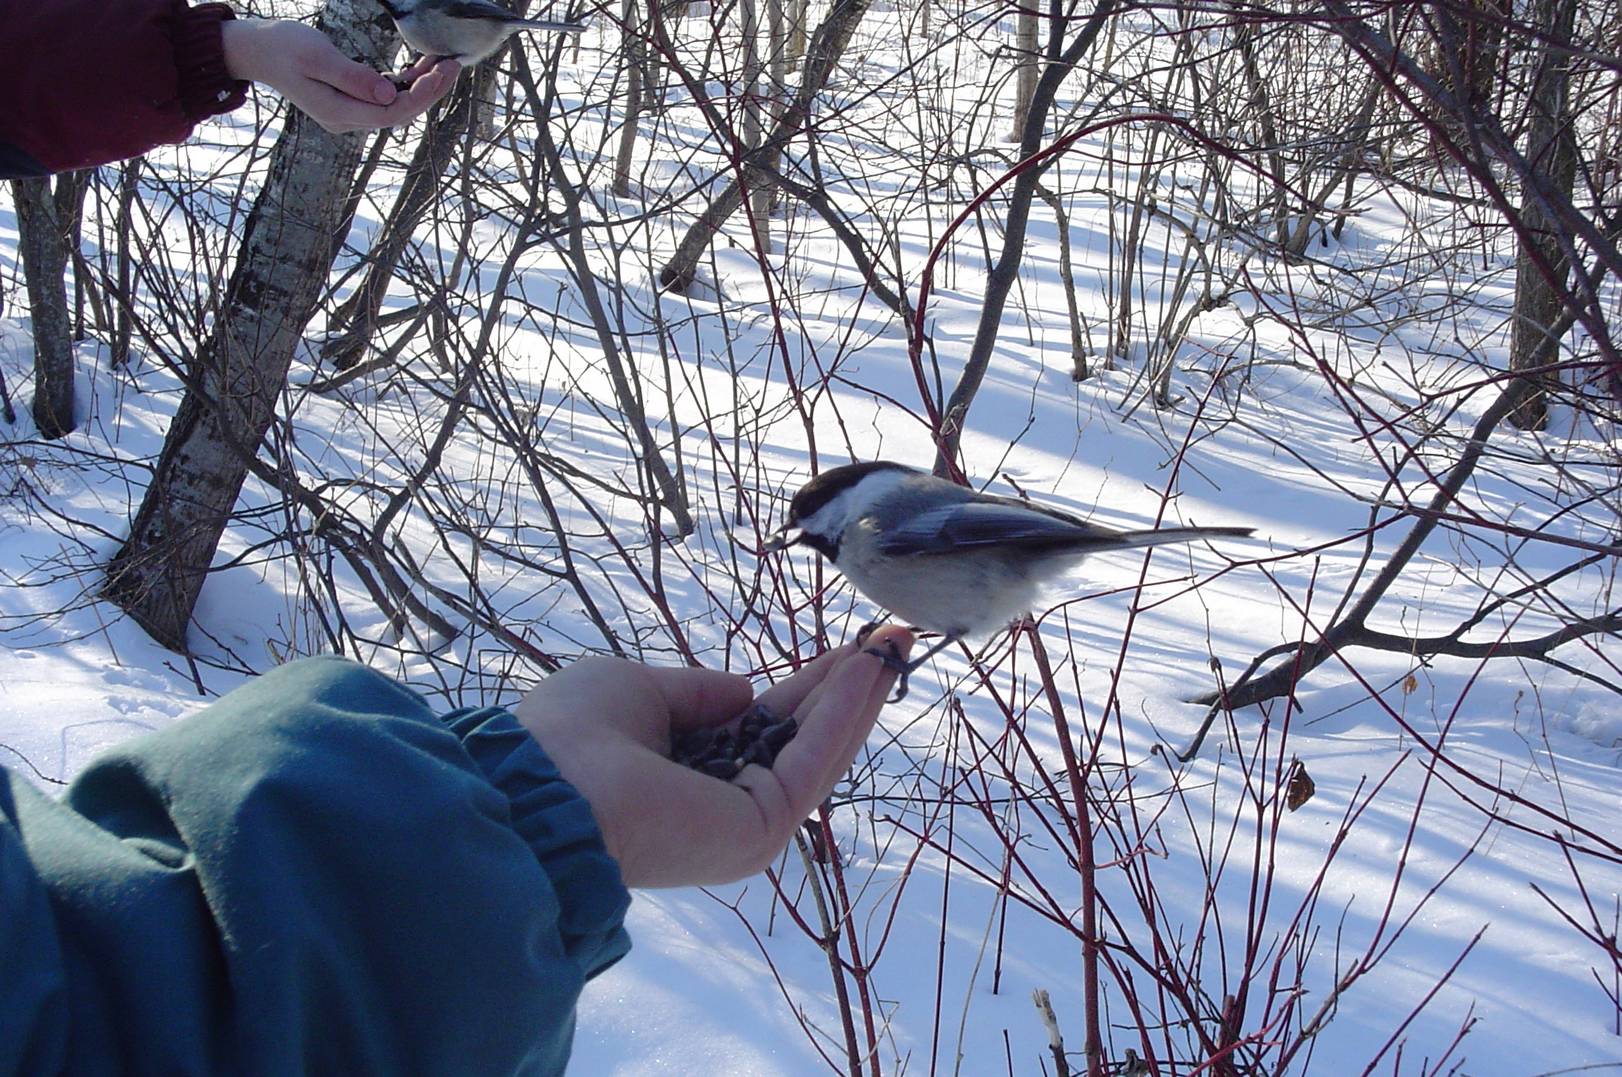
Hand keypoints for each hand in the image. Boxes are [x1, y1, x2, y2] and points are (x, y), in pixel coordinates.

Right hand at [221, 19, 460, 133]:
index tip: (442, 73)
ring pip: (395, 105)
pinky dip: (405, 82)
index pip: (392, 113)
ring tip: (443, 62)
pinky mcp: (349, 100)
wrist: (257, 50)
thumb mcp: (316, 56)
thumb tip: (388, 94)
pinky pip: (385, 96)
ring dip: (421, 86)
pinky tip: (420, 66)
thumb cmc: (283, 47)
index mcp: (338, 112)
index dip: (422, 96)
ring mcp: (349, 112)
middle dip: (430, 91)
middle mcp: (347, 119)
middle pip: (399, 112)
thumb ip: (352, 77)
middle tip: (453, 65)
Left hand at [513, 627, 913, 887]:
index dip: (805, 687)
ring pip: (816, 751)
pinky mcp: (762, 830)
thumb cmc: (574, 734)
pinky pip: (810, 765)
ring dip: (858, 697)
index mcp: (685, 771)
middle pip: (800, 737)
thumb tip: (744, 692)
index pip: (762, 726)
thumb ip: (696, 692)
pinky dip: (843, 716)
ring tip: (895, 646)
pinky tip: (867, 672)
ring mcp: (745, 822)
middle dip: (846, 688)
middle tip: (891, 640)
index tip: (846, 650)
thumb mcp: (637, 689)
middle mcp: (720, 801)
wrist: (543, 791)